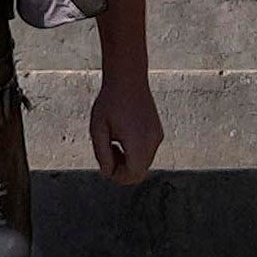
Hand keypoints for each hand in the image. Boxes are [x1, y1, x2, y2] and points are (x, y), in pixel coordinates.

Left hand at [88, 68, 161, 185]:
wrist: (128, 79)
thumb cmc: (109, 102)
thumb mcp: (98, 129)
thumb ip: (102, 154)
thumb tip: (107, 173)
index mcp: (138, 141)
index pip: (133, 175)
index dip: (117, 176)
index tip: (105, 164)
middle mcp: (152, 141)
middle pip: (140, 173)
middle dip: (123, 171)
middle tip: (109, 154)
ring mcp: (158, 137)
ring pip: (144, 165)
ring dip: (128, 162)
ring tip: (115, 143)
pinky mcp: (158, 132)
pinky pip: (147, 153)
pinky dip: (135, 153)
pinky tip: (123, 138)